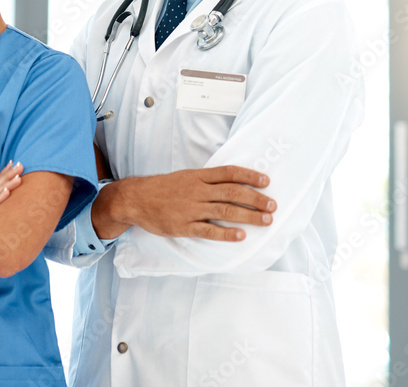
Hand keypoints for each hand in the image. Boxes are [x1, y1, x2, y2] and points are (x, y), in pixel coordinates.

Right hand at [0, 161, 22, 206]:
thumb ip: (4, 184)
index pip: (0, 179)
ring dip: (8, 184)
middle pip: (0, 183)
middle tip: (20, 167)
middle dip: (10, 174)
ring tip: (18, 178)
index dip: (8, 170)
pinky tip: (7, 192)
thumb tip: (12, 164)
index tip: (18, 163)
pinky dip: (0, 197)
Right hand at [96, 165, 275, 240]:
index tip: (266, 181)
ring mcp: (190, 208)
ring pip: (225, 211)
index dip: (249, 176)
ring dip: (248, 215)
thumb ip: (206, 180)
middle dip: (255, 198)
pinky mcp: (183, 226)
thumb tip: (232, 182)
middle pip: (232, 192)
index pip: (228, 173)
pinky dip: (226, 233)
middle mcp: (196, 190)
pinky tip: (241, 235)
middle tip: (273, 205)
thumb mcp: (184, 177)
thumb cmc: (161, 188)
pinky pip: (208, 230)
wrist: (135, 199)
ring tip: (266, 220)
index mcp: (197, 176)